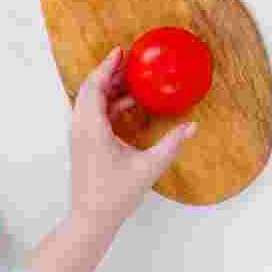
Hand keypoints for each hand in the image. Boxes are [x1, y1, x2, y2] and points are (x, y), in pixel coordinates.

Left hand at [70, 47, 196, 228]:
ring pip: (90, 102)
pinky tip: (129, 106)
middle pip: (90, 89)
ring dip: (108, 88)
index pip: (94, 86)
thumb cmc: (115, 195)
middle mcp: (81, 128)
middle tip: (130, 61)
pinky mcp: (83, 145)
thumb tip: (191, 126)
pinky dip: (108, 105)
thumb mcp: (149, 168)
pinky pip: (92, 114)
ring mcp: (80, 137)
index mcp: (92, 128)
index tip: (121, 51)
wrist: (91, 220)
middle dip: (109, 73)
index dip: (107, 66)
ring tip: (132, 80)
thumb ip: (172, 144)